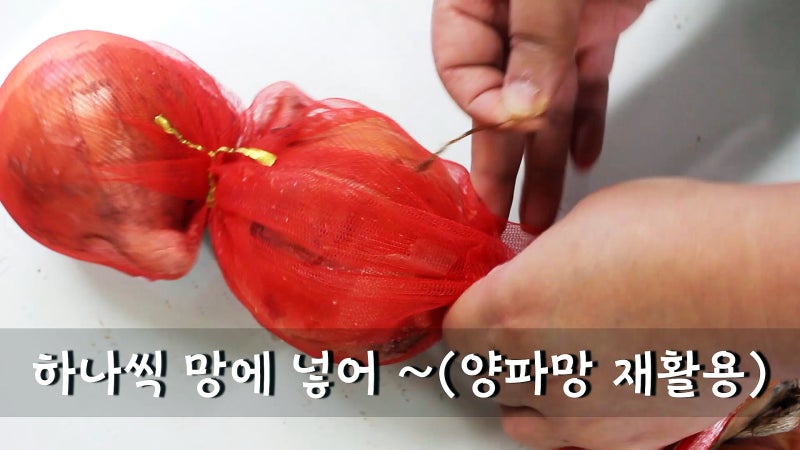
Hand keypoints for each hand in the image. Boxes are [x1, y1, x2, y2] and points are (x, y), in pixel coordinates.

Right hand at [432, 0, 648, 231]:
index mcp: (472, 8)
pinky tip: (584, 159)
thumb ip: (533, 40)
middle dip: (503, 164)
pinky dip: (589, 123)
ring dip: (547, 161)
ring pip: (547, 107)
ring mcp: (552, 32)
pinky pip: (587, 87)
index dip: (485, 109)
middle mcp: (507, 27)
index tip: (514, 126)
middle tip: (499, 215)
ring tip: (542, 213)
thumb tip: (523, 106)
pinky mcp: (594, 31)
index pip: (462, 73)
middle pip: (500, 106)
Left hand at [443, 177, 799, 448]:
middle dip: (497, 346)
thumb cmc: (682, 239)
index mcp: (513, 308)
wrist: (756, 281)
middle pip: (482, 372)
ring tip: (559, 356)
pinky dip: (569, 415)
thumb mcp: (583, 224)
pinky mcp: (620, 439)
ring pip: (519, 415)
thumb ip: (538, 263)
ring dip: (526, 388)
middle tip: (529, 320)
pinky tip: (597, 382)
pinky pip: (569, 439)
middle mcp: (535, 368)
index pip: (454, 327)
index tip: (481, 303)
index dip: (468, 311)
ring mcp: (577, 414)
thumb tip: (530, 274)